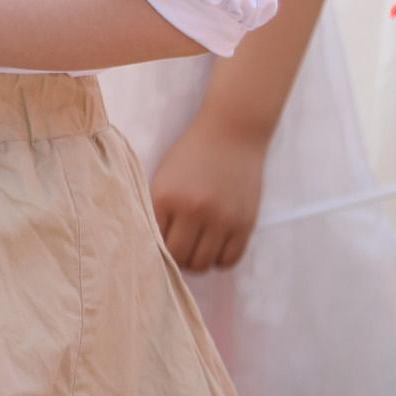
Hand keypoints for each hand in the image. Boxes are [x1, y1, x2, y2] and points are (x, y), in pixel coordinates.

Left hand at [149, 113, 270, 272]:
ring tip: (196, 248)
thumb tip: (152, 246)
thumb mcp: (164, 176)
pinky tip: (215, 246)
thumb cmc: (192, 153)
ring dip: (198, 261)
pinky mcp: (244, 224)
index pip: (155, 243)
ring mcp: (221, 219)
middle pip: (180, 258)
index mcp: (165, 197)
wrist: (231, 131)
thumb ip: (157, 209)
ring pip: (203, 264)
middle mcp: (193, 211)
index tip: (160, 247)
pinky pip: (229, 260)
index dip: (156, 249)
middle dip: (177, 259)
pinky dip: (220, 259)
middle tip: (179, 249)